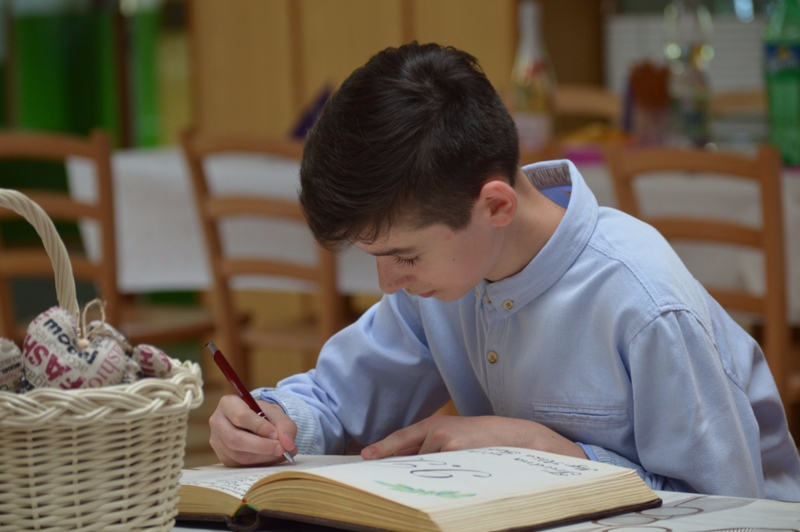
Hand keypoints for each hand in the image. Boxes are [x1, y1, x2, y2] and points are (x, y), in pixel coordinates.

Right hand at [209, 394, 297, 466]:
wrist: (257, 423)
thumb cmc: (264, 415)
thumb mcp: (277, 413)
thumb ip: (285, 426)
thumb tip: (288, 444)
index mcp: (228, 404)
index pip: (241, 416)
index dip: (259, 426)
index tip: (276, 434)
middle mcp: (217, 422)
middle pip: (235, 439)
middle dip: (261, 446)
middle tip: (281, 449)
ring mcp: (217, 441)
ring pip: (238, 455)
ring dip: (263, 457)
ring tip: (281, 452)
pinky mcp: (223, 457)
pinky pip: (240, 465)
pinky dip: (260, 463)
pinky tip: (272, 457)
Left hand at [361, 414, 586, 460]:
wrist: (521, 438)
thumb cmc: (489, 441)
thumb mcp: (459, 436)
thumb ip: (434, 444)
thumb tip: (408, 459)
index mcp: (436, 424)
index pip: (402, 438)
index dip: (383, 448)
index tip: (365, 457)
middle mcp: (436, 429)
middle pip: (410, 457)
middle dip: (407, 468)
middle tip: (400, 479)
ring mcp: (444, 441)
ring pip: (424, 467)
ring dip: (430, 475)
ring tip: (453, 472)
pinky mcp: (454, 452)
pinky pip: (437, 472)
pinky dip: (441, 478)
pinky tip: (453, 479)